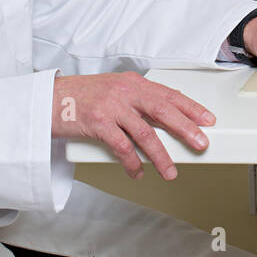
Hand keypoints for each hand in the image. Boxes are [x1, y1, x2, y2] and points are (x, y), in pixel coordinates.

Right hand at [51, 72, 214, 180]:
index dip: (191, 107)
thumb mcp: (113, 90)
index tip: (207, 119)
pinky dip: (132, 163)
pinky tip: (138, 172)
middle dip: (186, 128)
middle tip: (201, 143)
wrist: (49, 99)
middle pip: (163, 110)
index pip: (169, 94)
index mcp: (132, 83)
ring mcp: (111, 107)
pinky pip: (122, 147)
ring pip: (145, 133)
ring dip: (161, 156)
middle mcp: (124, 92)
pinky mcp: (97, 124)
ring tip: (171, 171)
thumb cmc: (81, 97)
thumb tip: (164, 118)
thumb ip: (136, 101)